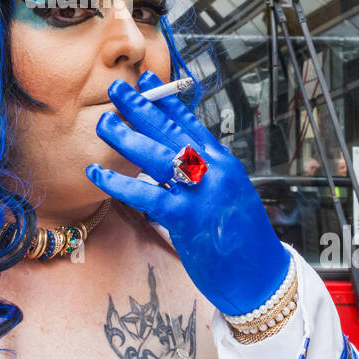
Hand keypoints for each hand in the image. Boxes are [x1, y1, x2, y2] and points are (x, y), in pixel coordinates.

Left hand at [86, 71, 290, 316]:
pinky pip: (145, 194)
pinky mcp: (186, 219)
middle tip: (117, 89)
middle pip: (171, 132)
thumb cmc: (243, 241)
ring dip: (127, 137)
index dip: (167, 102)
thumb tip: (176, 164)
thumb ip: (205, 178)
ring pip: (157, 156)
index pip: (192, 124)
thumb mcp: (228, 198)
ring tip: (104, 123)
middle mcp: (213, 172)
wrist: (262, 277)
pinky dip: (117, 183)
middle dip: (142, 108)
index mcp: (224, 164)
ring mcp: (200, 194)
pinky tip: (96, 174)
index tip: (148, 82)